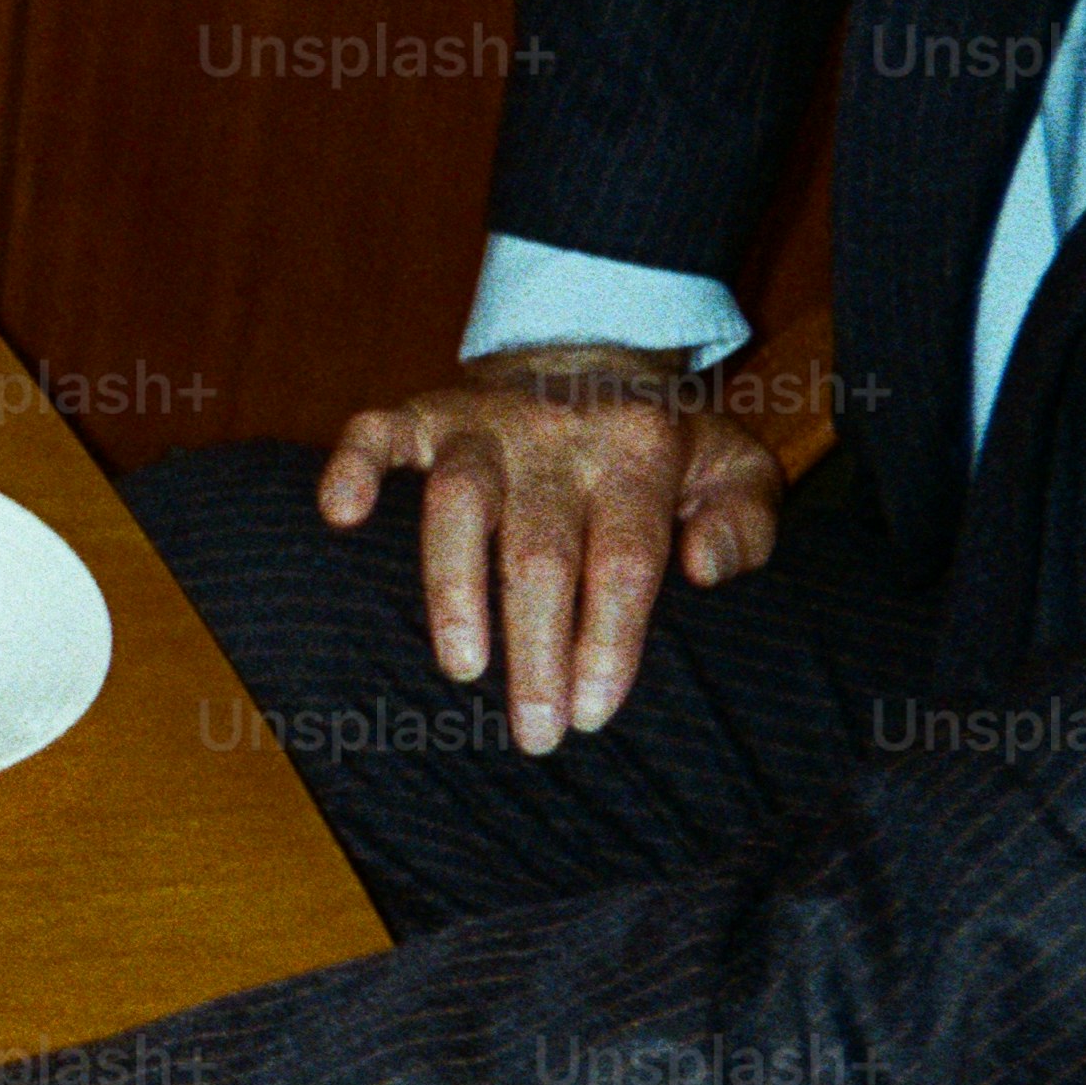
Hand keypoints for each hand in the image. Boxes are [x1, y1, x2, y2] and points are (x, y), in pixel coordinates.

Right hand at [318, 341, 782, 753]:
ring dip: (454, 588)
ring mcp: (485, 422)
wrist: (591, 351)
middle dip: (536, 650)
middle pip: (540, 551)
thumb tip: (702, 570)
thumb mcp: (736, 469)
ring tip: (461, 668)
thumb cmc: (663, 444)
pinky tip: (340, 517)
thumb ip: (745, 523)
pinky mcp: (426, 412)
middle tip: (535, 733)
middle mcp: (559, 434)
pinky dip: (352, 467)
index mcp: (640, 450)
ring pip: (457, 503)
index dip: (609, 640)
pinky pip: (379, 431)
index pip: (624, 558)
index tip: (593, 713)